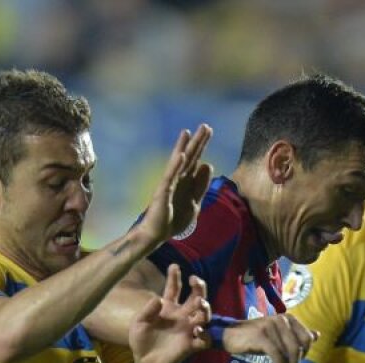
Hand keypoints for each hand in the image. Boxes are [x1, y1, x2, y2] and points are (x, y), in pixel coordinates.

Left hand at [128, 266, 209, 362]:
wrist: (144, 362)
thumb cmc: (141, 339)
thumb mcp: (139, 322)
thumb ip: (148, 310)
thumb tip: (158, 299)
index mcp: (168, 307)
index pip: (175, 288)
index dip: (175, 276)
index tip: (174, 266)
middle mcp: (181, 316)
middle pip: (195, 297)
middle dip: (198, 287)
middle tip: (195, 280)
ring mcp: (188, 330)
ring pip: (204, 316)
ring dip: (205, 307)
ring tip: (200, 302)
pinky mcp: (190, 346)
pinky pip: (204, 340)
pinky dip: (204, 335)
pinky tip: (197, 329)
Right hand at [139, 125, 212, 248]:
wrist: (156, 234)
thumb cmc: (173, 220)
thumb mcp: (194, 204)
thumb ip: (201, 186)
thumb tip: (207, 165)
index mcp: (185, 182)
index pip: (195, 160)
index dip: (202, 145)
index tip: (209, 130)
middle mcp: (177, 179)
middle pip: (189, 157)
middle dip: (197, 142)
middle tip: (205, 125)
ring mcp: (169, 184)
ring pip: (178, 163)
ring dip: (184, 148)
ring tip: (189, 132)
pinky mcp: (163, 192)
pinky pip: (170, 177)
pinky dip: (176, 166)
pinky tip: (181, 155)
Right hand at [221, 314, 316, 362]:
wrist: (230, 335)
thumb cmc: (255, 337)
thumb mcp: (278, 335)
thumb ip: (297, 335)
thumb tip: (317, 335)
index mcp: (289, 318)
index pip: (307, 340)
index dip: (305, 356)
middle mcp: (282, 320)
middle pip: (298, 349)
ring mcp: (271, 327)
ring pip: (288, 355)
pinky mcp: (262, 336)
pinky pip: (277, 357)